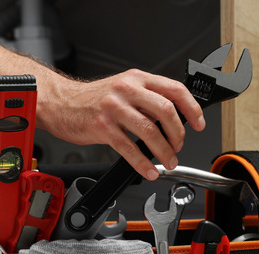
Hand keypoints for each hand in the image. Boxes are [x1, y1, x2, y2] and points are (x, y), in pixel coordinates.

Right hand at [42, 70, 205, 180]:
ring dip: (164, 151)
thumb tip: (170, 120)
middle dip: (178, 134)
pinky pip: (128, 148)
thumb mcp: (122, 88)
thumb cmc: (91, 99)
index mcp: (137, 78)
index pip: (175, 90)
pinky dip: (142, 163)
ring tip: (167, 161)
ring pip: (149, 131)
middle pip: (166, 111)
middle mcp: (127, 89)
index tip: (198, 124)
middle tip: (178, 147)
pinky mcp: (102, 127)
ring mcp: (114, 108)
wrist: (60, 103)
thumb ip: (145, 98)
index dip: (191, 109)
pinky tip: (147, 170)